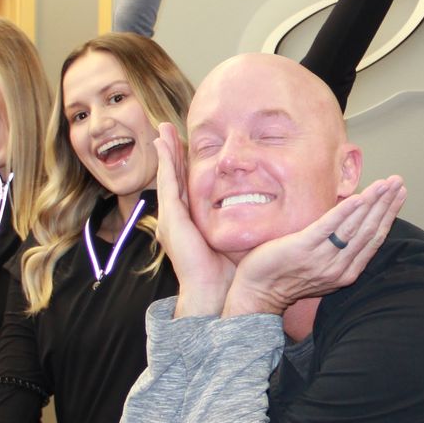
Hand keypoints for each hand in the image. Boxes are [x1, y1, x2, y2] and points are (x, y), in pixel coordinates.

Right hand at [152, 122, 235, 315]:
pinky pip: (168, 184)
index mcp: (189, 224)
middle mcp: (176, 219)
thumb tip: (261, 210)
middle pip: (173, 178)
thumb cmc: (226, 273)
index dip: (184, 166)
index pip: (186, 187)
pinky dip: (165, 163)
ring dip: (165, 152)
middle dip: (171, 153)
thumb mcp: (233, 240)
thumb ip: (240, 224)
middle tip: (167, 130)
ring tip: (163, 130)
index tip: (186, 145)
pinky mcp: (172, 219)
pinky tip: (164, 146)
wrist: (211, 292)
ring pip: (168, 176)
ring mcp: (172, 218)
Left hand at [226, 176, 406, 317]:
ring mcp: (322, 259)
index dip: (389, 215)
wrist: (258, 292)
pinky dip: (345, 212)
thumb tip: (350, 221)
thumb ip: (337, 249)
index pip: (374, 239)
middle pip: (369, 230)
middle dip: (386, 204)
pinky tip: (358, 198)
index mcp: (346, 272)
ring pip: (355, 227)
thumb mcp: (321, 266)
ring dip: (373, 203)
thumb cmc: (286, 277)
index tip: (399, 194)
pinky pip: (329, 228)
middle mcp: (339, 267)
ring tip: (385, 184)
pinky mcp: (303, 248)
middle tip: (398, 181)